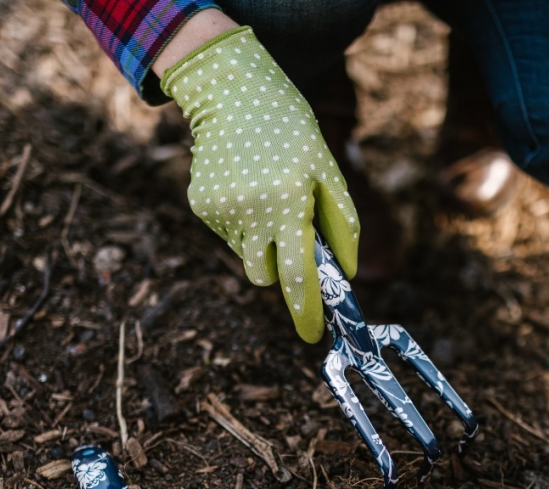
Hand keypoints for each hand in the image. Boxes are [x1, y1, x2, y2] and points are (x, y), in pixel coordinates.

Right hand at [160, 25, 359, 342]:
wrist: (231, 93)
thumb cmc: (290, 130)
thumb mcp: (327, 169)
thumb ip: (342, 224)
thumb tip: (347, 274)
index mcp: (287, 202)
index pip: (297, 274)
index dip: (305, 310)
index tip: (313, 335)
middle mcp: (250, 211)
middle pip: (267, 276)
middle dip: (283, 270)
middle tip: (292, 235)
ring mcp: (220, 211)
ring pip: (247, 255)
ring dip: (263, 240)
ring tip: (268, 195)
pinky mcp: (201, 206)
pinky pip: (230, 235)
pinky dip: (243, 222)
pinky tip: (245, 186)